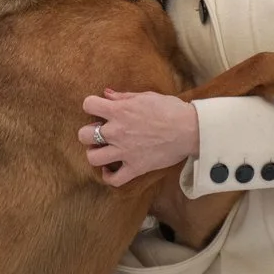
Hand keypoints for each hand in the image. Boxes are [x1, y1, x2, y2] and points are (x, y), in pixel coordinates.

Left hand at [79, 88, 199, 186]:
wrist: (190, 129)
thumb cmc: (170, 109)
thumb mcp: (145, 96)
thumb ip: (123, 97)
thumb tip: (106, 94)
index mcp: (119, 111)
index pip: (88, 105)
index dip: (91, 106)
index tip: (98, 109)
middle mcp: (117, 131)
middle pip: (83, 135)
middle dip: (88, 132)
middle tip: (98, 132)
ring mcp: (125, 151)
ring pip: (93, 158)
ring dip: (95, 153)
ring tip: (102, 150)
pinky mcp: (136, 167)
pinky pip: (113, 179)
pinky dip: (108, 176)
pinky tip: (110, 169)